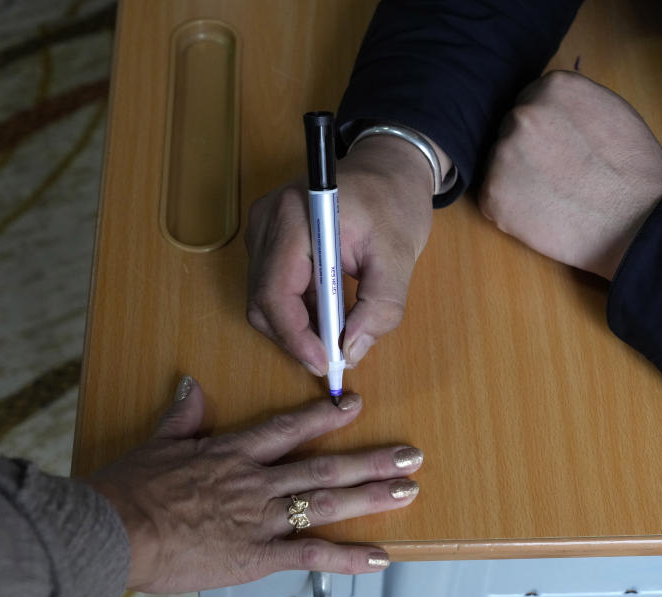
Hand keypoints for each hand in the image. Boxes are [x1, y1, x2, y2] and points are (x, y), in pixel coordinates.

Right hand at [86, 376, 422, 592]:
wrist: (113, 530)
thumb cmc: (130, 490)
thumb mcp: (158, 444)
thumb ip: (183, 415)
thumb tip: (192, 385)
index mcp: (234, 453)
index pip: (289, 428)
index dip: (326, 416)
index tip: (355, 405)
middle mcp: (257, 481)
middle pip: (324, 466)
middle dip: (371, 459)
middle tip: (409, 455)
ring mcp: (261, 518)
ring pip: (326, 503)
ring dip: (370, 496)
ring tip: (407, 491)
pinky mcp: (256, 556)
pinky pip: (310, 555)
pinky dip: (347, 556)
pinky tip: (378, 555)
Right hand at [246, 135, 434, 373]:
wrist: (389, 168)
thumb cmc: (395, 203)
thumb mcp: (399, 257)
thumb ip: (380, 307)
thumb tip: (350, 350)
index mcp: (296, 217)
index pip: (274, 291)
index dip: (295, 336)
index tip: (325, 362)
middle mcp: (268, 221)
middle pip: (262, 300)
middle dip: (295, 337)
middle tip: (333, 357)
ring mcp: (263, 228)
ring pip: (264, 298)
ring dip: (296, 326)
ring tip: (335, 333)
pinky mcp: (268, 237)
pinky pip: (271, 286)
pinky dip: (296, 309)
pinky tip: (327, 313)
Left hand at [479, 71, 661, 279]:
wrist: (638, 223)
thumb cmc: (634, 171)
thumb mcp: (609, 110)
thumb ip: (570, 103)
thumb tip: (548, 107)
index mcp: (552, 88)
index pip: (529, 102)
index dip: (544, 129)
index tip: (558, 148)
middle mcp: (522, 115)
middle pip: (510, 131)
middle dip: (527, 151)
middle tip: (558, 176)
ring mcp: (503, 155)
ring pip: (499, 164)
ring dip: (517, 179)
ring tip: (554, 197)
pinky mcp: (494, 195)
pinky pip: (493, 198)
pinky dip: (512, 208)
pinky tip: (542, 214)